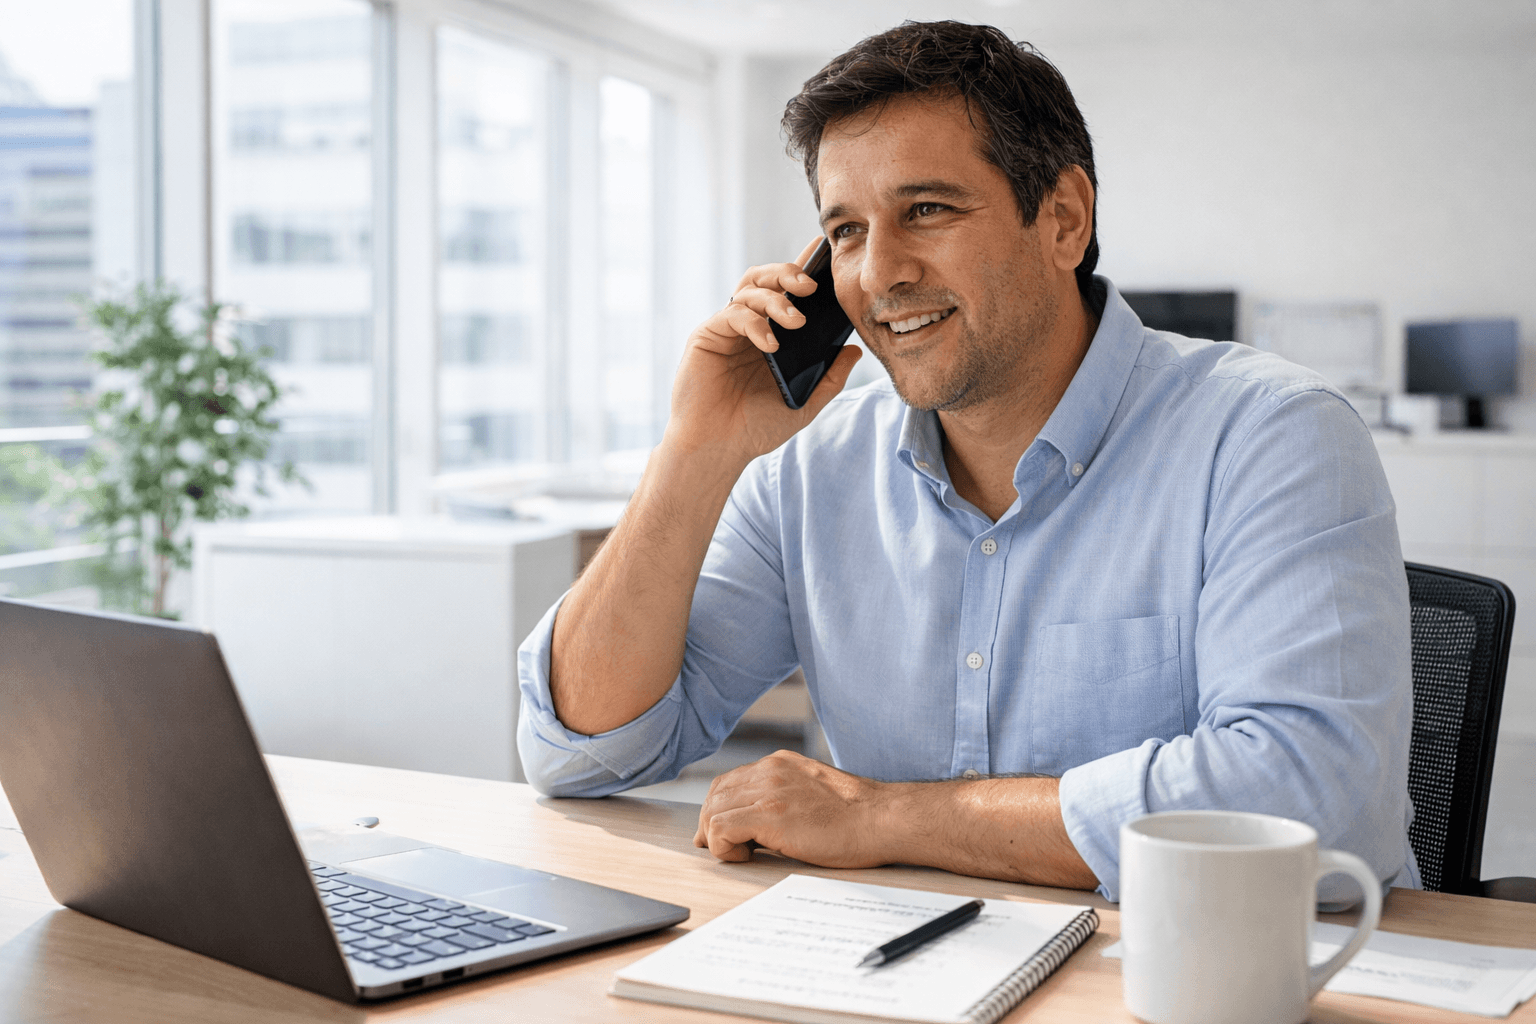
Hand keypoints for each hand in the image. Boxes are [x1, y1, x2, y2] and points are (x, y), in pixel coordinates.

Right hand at [667, 237, 862, 466]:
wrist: (718, 449)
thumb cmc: (754, 429)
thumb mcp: (804, 403)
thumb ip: (830, 377)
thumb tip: (855, 349)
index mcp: (771, 336)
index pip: (787, 294)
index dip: (804, 270)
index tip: (824, 253)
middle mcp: (748, 326)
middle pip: (765, 279)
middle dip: (789, 273)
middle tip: (811, 287)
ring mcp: (726, 329)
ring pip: (749, 288)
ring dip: (776, 298)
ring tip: (796, 321)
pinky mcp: (707, 335)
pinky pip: (733, 313)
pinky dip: (755, 322)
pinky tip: (771, 344)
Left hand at [693, 750, 888, 866]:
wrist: (882, 819)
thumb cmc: (857, 818)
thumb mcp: (812, 794)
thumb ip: (783, 799)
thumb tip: (755, 825)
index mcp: (779, 764)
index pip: (729, 782)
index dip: (719, 809)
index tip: (722, 833)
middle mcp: (769, 771)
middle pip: (715, 794)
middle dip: (711, 823)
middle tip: (720, 848)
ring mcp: (768, 790)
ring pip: (712, 811)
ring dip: (716, 837)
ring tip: (740, 854)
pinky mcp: (769, 814)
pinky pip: (720, 828)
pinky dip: (722, 847)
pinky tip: (745, 857)